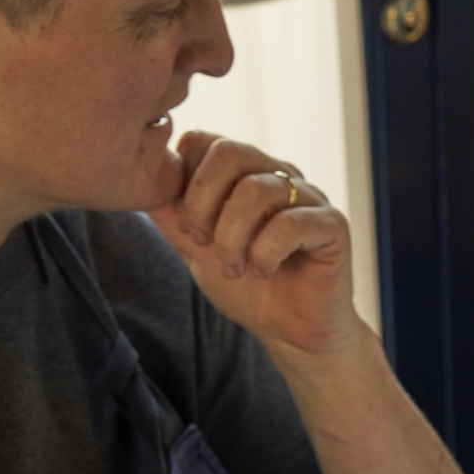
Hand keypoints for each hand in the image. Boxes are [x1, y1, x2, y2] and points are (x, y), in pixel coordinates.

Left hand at [145, 130, 357, 353]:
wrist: (292, 332)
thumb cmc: (249, 288)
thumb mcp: (197, 250)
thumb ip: (173, 217)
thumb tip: (140, 184)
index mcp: (247, 173)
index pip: (206, 141)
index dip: (184, 181)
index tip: (186, 225)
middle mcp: (280, 175)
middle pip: (230, 151)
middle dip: (202, 204)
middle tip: (203, 244)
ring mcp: (310, 197)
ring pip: (256, 190)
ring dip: (232, 238)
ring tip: (235, 268)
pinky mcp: (332, 225)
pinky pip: (289, 223)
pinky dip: (265, 253)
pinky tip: (265, 271)